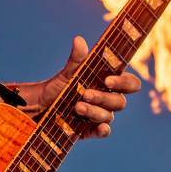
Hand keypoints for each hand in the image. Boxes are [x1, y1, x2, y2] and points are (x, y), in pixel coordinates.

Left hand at [20, 35, 142, 139]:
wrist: (40, 107)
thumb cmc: (59, 87)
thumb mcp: (67, 73)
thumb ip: (76, 60)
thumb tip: (79, 40)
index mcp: (108, 83)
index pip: (129, 83)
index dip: (124, 83)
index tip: (108, 80)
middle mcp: (107, 100)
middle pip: (120, 102)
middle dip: (103, 98)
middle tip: (86, 93)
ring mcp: (100, 116)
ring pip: (108, 116)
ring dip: (94, 111)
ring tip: (76, 106)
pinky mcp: (90, 130)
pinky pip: (103, 132)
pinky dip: (103, 131)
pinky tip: (100, 128)